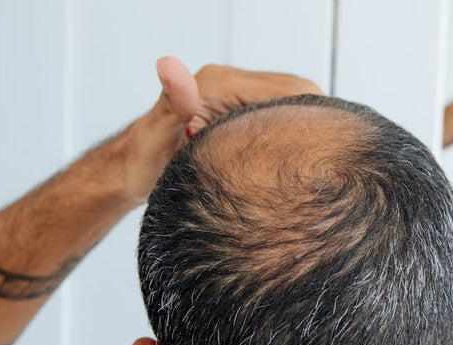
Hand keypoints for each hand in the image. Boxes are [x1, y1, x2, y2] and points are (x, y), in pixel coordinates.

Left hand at [120, 58, 321, 201]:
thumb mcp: (155, 135)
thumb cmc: (141, 159)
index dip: (309, 116)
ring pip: (293, 102)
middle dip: (315, 121)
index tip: (322, 147)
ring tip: (313, 161)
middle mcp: (232, 82)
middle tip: (323, 160)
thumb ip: (171, 102)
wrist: (129, 169)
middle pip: (298, 91)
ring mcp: (239, 96)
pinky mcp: (241, 110)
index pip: (286, 89)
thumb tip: (170, 68)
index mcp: (219, 82)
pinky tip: (294, 157)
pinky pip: (281, 113)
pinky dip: (293, 131)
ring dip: (306, 126)